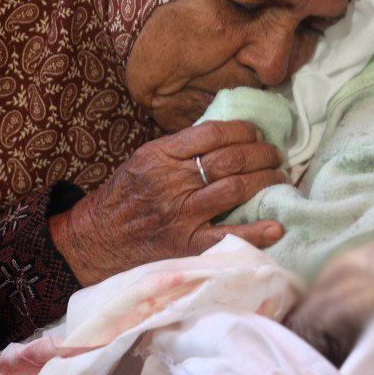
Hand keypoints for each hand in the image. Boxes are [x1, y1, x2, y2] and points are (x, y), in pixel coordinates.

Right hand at [50, 120, 285, 284]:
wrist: (95, 239)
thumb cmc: (124, 196)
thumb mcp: (144, 160)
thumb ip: (179, 148)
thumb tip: (225, 134)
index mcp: (160, 156)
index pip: (212, 133)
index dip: (243, 130)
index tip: (257, 132)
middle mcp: (171, 182)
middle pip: (229, 159)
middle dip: (261, 153)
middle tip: (275, 154)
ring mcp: (180, 215)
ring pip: (234, 189)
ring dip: (264, 180)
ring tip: (279, 176)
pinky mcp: (186, 244)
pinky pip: (227, 236)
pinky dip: (255, 231)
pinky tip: (276, 226)